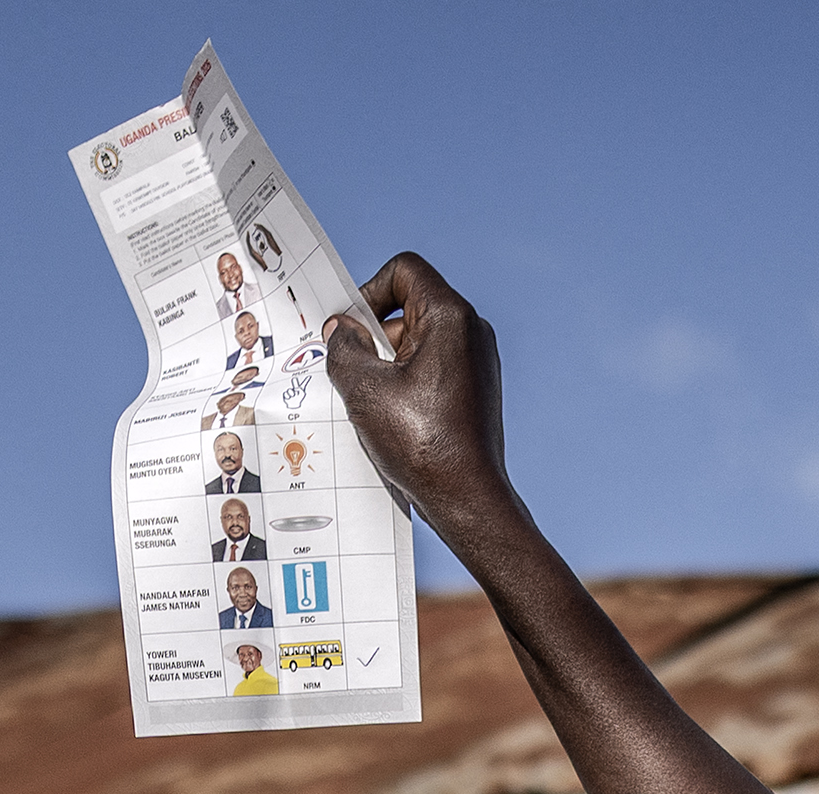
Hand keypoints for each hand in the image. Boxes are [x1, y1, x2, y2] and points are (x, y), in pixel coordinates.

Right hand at [320, 254, 514, 544]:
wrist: (469, 498)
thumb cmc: (423, 444)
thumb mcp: (363, 388)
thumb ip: (343, 347)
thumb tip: (341, 329)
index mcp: (451, 317)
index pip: (404, 270)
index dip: (369, 290)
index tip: (353, 329)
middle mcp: (472, 331)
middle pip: (410, 305)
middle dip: (374, 331)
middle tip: (353, 367)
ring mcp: (478, 360)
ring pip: (419, 339)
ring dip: (386, 360)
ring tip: (371, 398)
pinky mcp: (476, 387)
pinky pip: (433, 366)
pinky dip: (406, 379)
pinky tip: (391, 414)